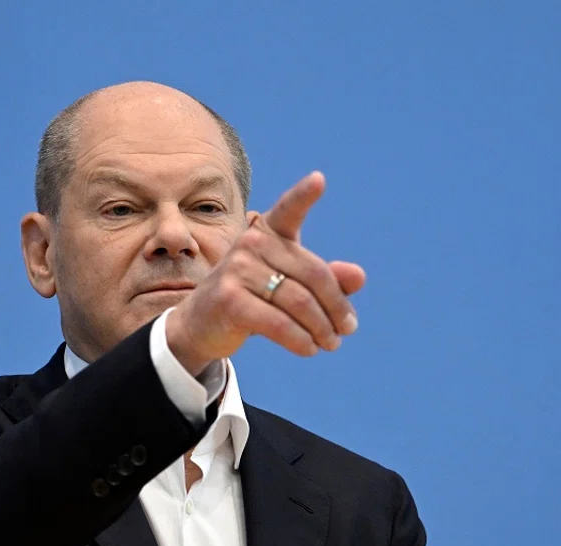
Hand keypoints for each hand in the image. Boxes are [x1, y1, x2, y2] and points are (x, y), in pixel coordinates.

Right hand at [166, 171, 365, 375]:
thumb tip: (359, 277)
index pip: (289, 210)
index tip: (319, 180)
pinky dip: (301, 340)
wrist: (201, 324)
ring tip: (331, 343)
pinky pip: (278, 323)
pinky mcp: (229, 300)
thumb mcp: (289, 286)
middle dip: (336, 307)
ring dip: (322, 329)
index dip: (303, 195)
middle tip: (348, 329)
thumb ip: (324, 280)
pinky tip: (310, 349)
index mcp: (267, 232)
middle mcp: (251, 244)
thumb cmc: (253, 299)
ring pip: (299, 303)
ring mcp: (237, 270)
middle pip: (314, 275)